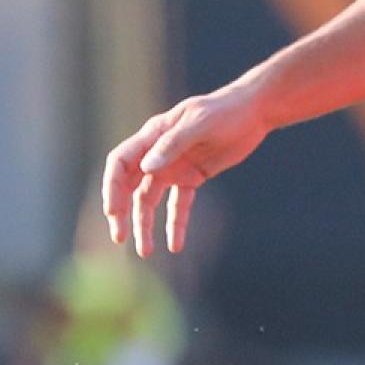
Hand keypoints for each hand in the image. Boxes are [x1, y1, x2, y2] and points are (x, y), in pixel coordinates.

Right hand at [102, 85, 271, 256]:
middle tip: (119, 238)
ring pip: (150, 200)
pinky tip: (175, 246)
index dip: (112, 186)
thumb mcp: (199, 123)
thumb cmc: (224, 111)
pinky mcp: (192, 177)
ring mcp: (174, 167)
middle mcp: (157, 154)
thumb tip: (147, 168)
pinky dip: (176, 224)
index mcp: (152, 136)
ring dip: (145, 225)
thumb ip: (172, 144)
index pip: (120, 162)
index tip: (112, 211)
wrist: (252, 112)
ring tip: (146, 252)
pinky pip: (180, 205)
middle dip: (121, 212)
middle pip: (129, 186)